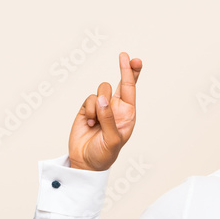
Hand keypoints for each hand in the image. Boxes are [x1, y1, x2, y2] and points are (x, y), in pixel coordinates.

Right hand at [68, 51, 142, 170]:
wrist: (85, 162)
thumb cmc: (104, 154)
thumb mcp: (112, 140)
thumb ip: (108, 119)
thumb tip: (102, 99)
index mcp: (128, 114)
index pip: (131, 90)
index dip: (132, 73)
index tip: (134, 59)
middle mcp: (116, 108)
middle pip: (120, 82)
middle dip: (124, 69)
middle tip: (125, 56)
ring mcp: (102, 107)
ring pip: (101, 91)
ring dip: (99, 105)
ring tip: (97, 122)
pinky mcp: (87, 109)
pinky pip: (89, 99)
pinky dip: (89, 111)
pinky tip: (89, 124)